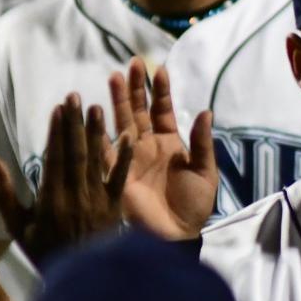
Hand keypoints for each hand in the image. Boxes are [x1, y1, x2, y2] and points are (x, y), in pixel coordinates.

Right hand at [0, 93, 134, 264]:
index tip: (58, 107)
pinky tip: (128, 136)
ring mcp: (96, 201)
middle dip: (75, 123)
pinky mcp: (114, 208)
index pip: (53, 157)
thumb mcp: (18, 228)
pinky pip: (119, 179)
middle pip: (75, 153)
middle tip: (76, 95)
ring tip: (98, 107)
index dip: (56, 131)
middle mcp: (74, 196)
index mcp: (50, 200)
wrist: (80, 281)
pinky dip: (124, 158)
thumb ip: (4, 195)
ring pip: (96, 161)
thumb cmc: (46, 252)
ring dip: (97, 133)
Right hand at [111, 59, 220, 240]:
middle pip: (138, 110)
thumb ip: (201, 143)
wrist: (175, 236)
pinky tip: (95, 111)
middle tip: (130, 64)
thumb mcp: (204, 173)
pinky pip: (105, 148)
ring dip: (116, 101)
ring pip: (120, 122)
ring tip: (112, 77)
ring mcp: (129, 158)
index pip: (162, 110)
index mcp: (169, 144)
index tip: (159, 69)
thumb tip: (206, 111)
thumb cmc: (192, 206)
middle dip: (134, 87)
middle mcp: (146, 146)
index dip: (160, 90)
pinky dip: (99, 131)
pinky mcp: (115, 172)